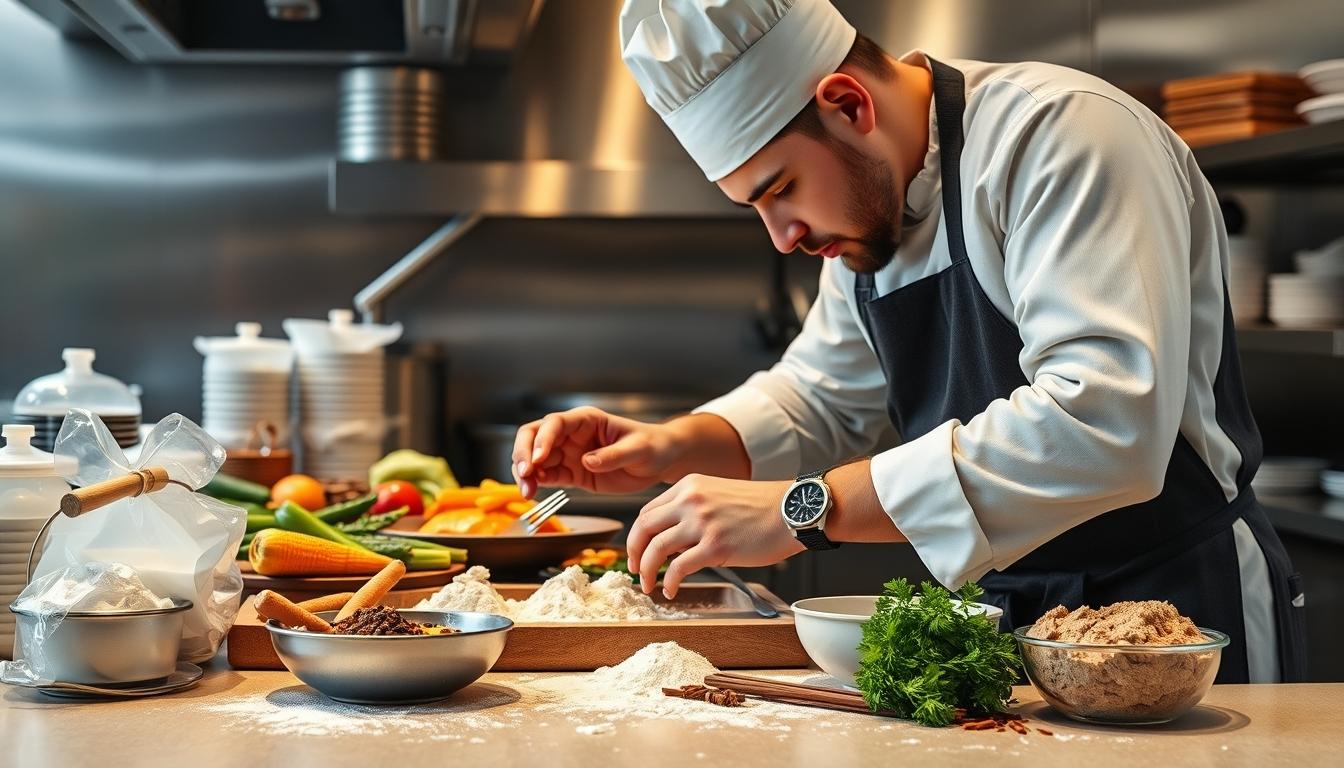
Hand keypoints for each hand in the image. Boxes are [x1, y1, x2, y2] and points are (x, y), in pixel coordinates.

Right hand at [511, 407, 681, 498]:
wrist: (660, 461)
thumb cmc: (653, 446)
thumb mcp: (639, 448)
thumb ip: (614, 455)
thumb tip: (587, 461)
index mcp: (586, 420)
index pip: (555, 423)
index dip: (542, 439)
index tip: (537, 458)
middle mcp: (572, 434)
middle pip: (534, 436)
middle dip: (522, 453)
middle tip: (524, 474)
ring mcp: (569, 453)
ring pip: (535, 459)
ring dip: (525, 474)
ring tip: (527, 492)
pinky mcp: (572, 473)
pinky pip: (548, 476)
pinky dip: (537, 484)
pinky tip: (534, 494)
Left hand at [625, 474, 803, 598]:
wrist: (792, 510)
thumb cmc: (761, 508)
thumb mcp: (718, 495)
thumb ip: (692, 511)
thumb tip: (671, 540)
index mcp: (689, 486)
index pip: (647, 511)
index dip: (637, 535)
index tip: (637, 552)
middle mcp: (691, 500)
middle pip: (644, 528)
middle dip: (633, 553)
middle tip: (635, 571)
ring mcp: (702, 522)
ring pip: (655, 549)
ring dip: (647, 571)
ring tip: (650, 585)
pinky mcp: (715, 545)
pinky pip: (678, 567)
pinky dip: (669, 582)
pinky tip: (671, 590)